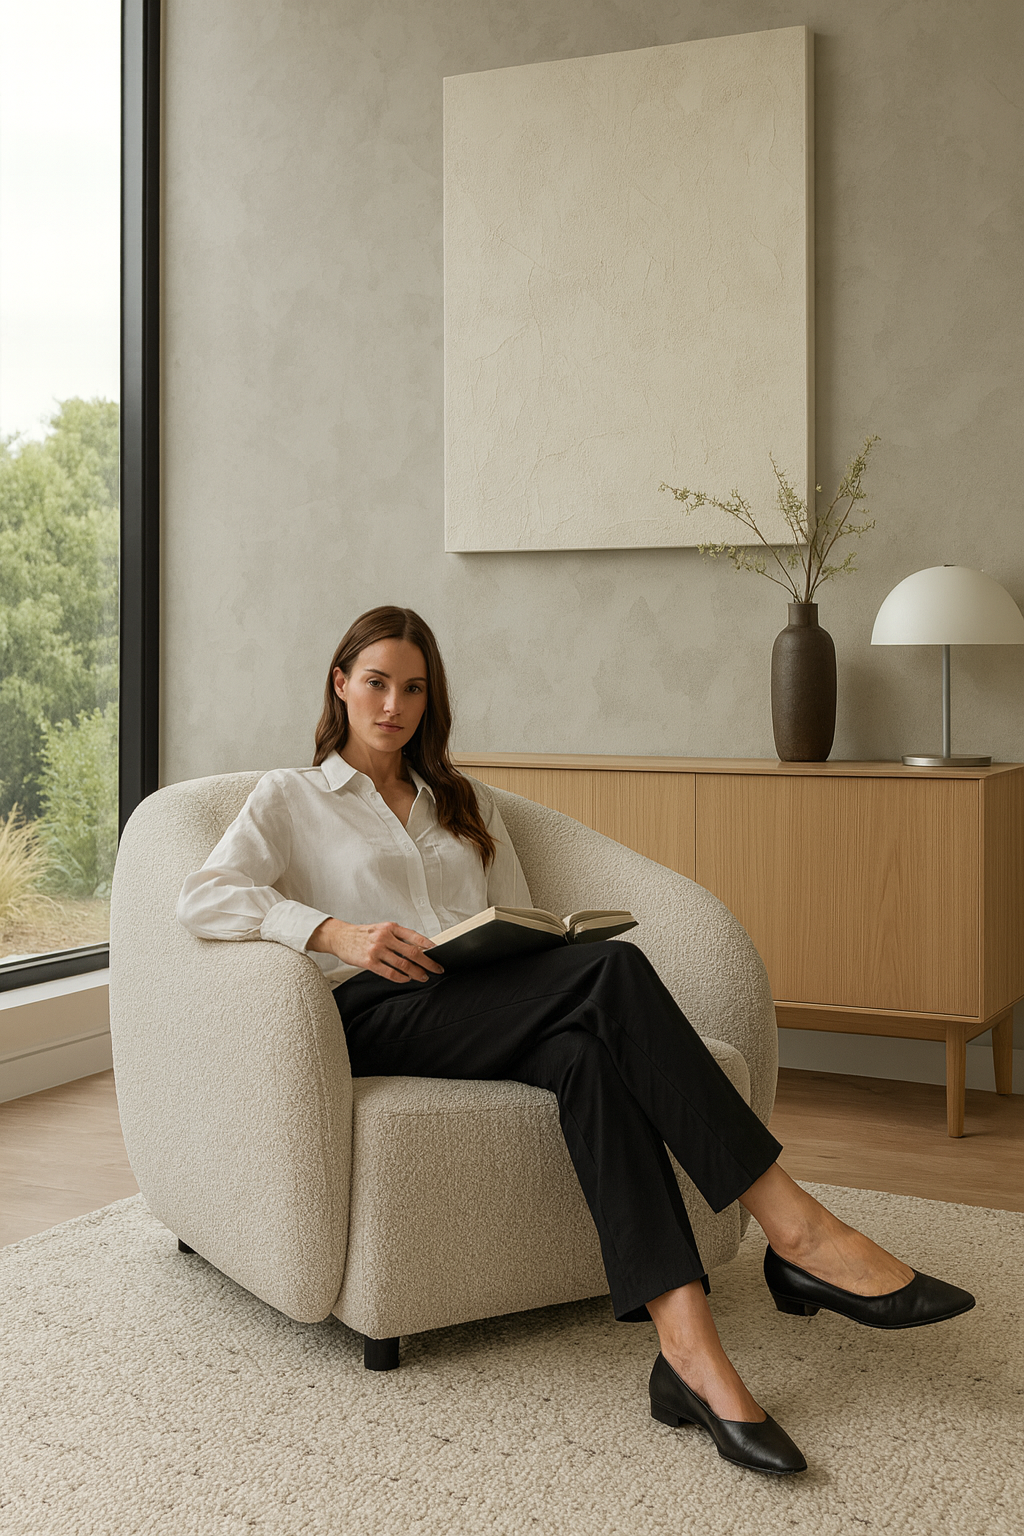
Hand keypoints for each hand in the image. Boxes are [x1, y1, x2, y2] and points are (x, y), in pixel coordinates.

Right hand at [308, 917, 443, 982]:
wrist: (340, 937)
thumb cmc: (362, 934)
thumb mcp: (381, 929)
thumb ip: (398, 937)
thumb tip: (418, 948)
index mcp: (390, 927)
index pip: (415, 936)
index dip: (429, 945)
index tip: (438, 952)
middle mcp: (385, 937)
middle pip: (413, 952)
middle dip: (428, 962)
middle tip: (437, 968)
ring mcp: (377, 950)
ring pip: (403, 964)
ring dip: (416, 972)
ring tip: (423, 977)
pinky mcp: (369, 962)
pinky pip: (390, 973)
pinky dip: (401, 978)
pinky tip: (406, 979)